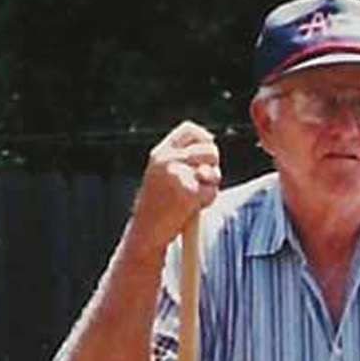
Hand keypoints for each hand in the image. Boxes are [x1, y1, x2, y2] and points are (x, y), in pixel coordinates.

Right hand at [128, 121, 220, 254]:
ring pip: (213, 171)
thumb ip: (182, 159)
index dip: (205, 138)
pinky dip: (207, 201)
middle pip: (209, 149)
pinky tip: (192, 208)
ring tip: (194, 195)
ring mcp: (177, 176)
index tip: (208, 150)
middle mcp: (167, 160)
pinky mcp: (188, 193)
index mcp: (160, 153)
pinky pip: (212, 191)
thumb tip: (212, 146)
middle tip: (202, 179)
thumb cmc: (157, 205)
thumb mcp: (161, 173)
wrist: (146, 231)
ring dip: (211, 183)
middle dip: (214, 164)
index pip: (190, 130)